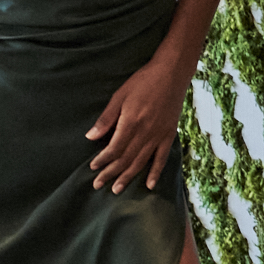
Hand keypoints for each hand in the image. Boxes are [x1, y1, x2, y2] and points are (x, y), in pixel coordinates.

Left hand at [85, 57, 188, 191]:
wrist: (172, 73)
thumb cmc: (143, 81)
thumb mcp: (120, 96)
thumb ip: (106, 118)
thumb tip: (90, 137)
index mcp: (131, 122)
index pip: (114, 148)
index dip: (103, 160)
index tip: (93, 168)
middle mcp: (145, 132)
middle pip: (126, 159)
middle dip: (111, 173)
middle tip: (98, 185)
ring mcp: (159, 135)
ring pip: (141, 162)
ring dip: (128, 176)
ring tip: (117, 189)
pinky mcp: (169, 134)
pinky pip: (162, 157)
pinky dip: (155, 172)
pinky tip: (148, 184)